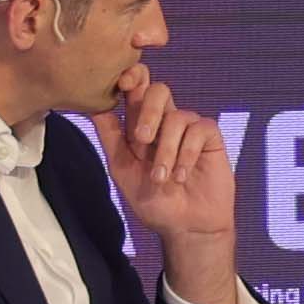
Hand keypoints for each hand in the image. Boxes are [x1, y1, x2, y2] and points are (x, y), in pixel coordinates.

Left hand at [105, 69, 242, 302]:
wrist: (185, 226)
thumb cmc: (153, 200)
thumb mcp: (122, 169)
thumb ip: (110, 136)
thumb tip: (92, 105)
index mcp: (140, 124)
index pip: (136, 87)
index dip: (132, 76)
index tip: (123, 84)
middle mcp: (165, 121)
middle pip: (158, 90)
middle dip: (148, 112)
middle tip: (142, 140)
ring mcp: (189, 128)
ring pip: (177, 116)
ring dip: (166, 150)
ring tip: (162, 178)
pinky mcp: (210, 138)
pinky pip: (199, 130)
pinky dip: (187, 154)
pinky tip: (182, 175)